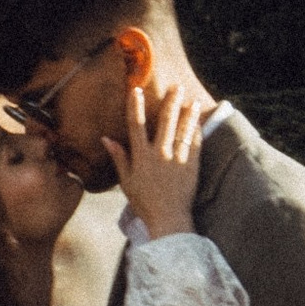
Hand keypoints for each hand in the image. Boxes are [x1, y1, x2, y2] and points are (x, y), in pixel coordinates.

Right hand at [104, 80, 204, 241]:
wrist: (168, 219)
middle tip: (176, 86)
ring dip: (188, 113)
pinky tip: (199, 121)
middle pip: (165, 121)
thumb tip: (106, 139)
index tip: (135, 90)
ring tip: (193, 100)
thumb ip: (119, 158)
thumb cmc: (145, 202)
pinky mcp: (192, 166)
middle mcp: (160, 154)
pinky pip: (195, 144)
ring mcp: (177, 159)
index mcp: (141, 156)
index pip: (136, 125)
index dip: (135, 106)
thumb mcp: (126, 181)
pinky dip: (197, 131)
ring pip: (183, 129)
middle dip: (171, 101)